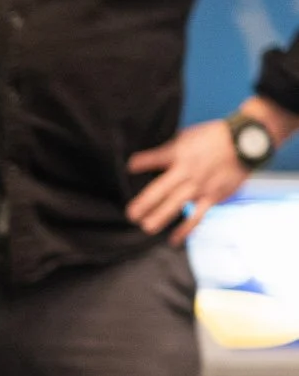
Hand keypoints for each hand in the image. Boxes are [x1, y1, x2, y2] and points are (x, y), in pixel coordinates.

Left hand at [127, 119, 247, 243]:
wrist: (244, 142)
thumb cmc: (213, 138)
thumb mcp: (188, 136)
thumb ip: (170, 148)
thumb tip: (149, 156)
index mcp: (179, 153)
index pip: (157, 158)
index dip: (142, 162)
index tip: (130, 167)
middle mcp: (187, 171)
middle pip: (161, 189)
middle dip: (144, 203)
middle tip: (131, 214)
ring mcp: (199, 186)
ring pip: (176, 205)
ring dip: (160, 218)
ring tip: (146, 228)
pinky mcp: (213, 196)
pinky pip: (196, 216)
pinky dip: (185, 229)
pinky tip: (174, 240)